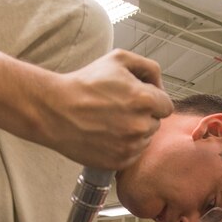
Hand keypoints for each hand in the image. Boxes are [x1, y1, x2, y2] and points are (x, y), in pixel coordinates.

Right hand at [38, 49, 173, 169]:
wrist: (55, 111)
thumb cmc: (85, 83)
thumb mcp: (118, 59)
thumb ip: (148, 67)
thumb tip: (161, 84)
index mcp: (145, 100)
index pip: (166, 105)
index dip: (152, 100)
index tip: (136, 98)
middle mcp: (140, 125)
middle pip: (156, 123)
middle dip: (143, 115)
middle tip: (118, 109)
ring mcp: (130, 146)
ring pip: (145, 140)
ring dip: (134, 132)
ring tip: (110, 121)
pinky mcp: (119, 161)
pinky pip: (132, 154)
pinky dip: (124, 146)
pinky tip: (106, 135)